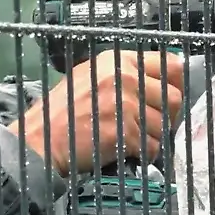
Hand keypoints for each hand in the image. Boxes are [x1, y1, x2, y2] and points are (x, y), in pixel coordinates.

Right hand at [35, 51, 185, 174]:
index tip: (166, 96)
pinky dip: (143, 154)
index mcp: (117, 60)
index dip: (174, 84)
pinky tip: (124, 150)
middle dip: (165, 115)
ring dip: (151, 137)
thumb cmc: (62, 111)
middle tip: (147, 123)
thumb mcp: (89, 77)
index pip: (171, 65)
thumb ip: (123, 74)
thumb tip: (160, 80)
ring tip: (129, 137)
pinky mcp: (125, 134)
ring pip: (164, 126)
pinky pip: (152, 148)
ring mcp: (126, 106)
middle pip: (174, 98)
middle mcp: (124, 78)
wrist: (40, 140)